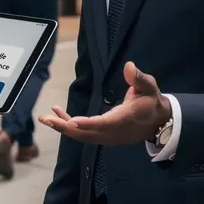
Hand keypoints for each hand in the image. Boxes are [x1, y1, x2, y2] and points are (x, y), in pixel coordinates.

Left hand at [40, 61, 169, 145]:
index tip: (71, 122)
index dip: (88, 124)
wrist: (158, 122)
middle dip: (65, 127)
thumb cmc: (151, 101)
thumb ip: (139, 78)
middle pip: (87, 133)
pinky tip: (57, 115)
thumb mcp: (149, 87)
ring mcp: (108, 137)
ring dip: (63, 127)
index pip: (104, 123)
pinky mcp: (103, 136)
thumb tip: (129, 67)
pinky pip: (84, 133)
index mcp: (124, 119)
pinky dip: (70, 126)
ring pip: (82, 135)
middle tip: (47, 119)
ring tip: (46, 118)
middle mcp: (113, 131)